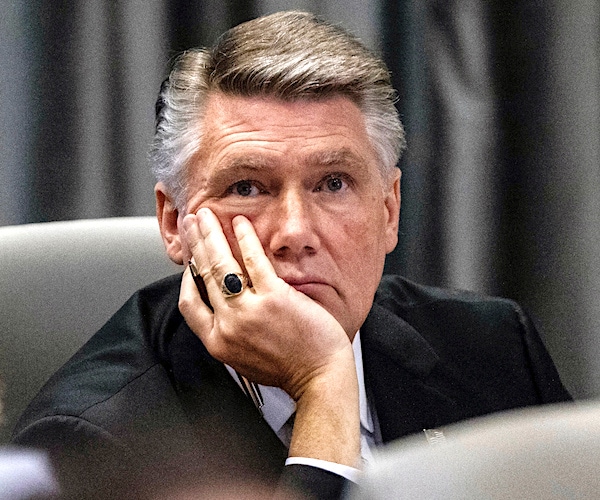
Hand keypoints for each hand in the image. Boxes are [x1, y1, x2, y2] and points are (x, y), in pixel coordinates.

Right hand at [179, 208, 351, 400]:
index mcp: (218, 342)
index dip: (186, 277)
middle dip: (194, 244)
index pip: (189, 304)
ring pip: (220, 264)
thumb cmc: (288, 369)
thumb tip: (221, 308)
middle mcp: (228, 326)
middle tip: (191, 224)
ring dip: (210, 234)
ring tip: (206, 216)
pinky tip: (241, 224)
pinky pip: (253, 261)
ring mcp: (250, 310)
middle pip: (203, 275)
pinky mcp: (274, 297)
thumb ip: (229, 335)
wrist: (319, 378)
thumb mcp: (243, 359)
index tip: (189, 260)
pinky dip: (245, 238)